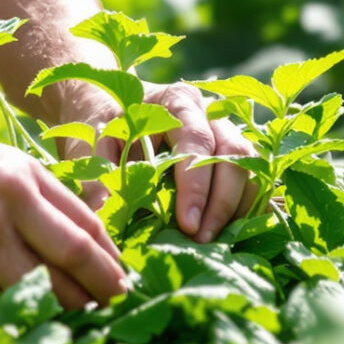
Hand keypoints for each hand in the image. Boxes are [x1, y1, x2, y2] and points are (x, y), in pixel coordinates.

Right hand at [0, 123, 128, 308]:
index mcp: (17, 186)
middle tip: (104, 309)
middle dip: (88, 301)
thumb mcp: (12, 165)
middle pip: (57, 281)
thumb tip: (102, 250)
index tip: (122, 287)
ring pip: (21, 295)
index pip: (80, 241)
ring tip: (49, 297)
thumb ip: (57, 202)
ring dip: (40, 301)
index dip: (107, 271)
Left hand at [50, 79, 257, 243]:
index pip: (197, 141)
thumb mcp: (89, 144)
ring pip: (250, 168)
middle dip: (221, 202)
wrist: (108, 109)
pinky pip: (253, 181)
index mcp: (176, 101)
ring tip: (215, 243)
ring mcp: (225, 132)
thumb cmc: (101, 126)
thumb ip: (96, 175)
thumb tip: (105, 215)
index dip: (196, 186)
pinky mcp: (231, 156)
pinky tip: (234, 235)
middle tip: (202, 239)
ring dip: (238, 208)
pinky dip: (249, 208)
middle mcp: (210, 113)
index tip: (188, 224)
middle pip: (234, 155)